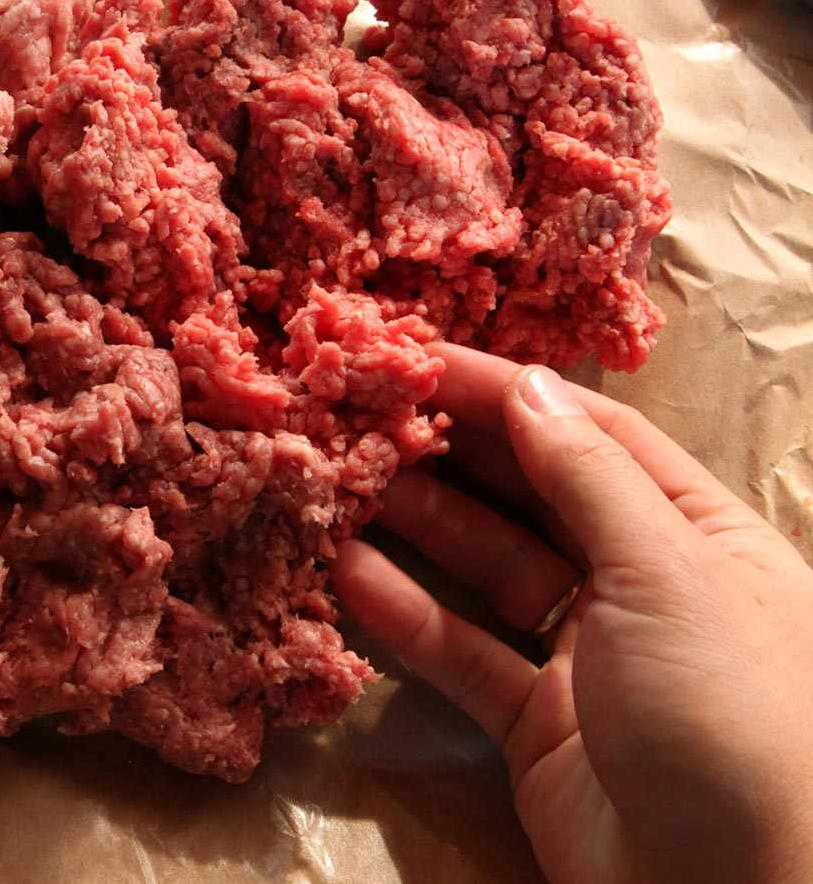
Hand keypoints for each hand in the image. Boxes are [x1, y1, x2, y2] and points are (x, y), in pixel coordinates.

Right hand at [332, 344, 812, 883]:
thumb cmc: (730, 713)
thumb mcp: (667, 573)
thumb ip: (587, 477)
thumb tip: (526, 384)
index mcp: (701, 534)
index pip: (593, 436)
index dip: (508, 393)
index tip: (421, 355)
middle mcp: (645, 583)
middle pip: (535, 493)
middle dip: (454, 450)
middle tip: (367, 408)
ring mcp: (588, 654)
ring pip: (490, 567)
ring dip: (420, 523)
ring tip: (346, 477)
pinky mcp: (537, 722)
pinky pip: (463, 650)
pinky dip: (408, 613)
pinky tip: (348, 573)